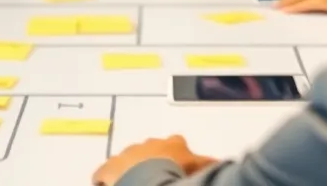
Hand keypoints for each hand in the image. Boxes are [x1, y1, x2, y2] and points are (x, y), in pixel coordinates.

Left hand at [92, 135, 217, 185]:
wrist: (149, 183)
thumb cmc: (174, 175)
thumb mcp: (196, 168)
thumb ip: (207, 164)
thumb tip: (222, 162)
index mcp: (172, 145)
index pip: (177, 146)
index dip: (177, 159)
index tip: (176, 169)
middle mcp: (149, 144)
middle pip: (150, 151)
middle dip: (151, 164)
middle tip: (155, 182)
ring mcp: (128, 155)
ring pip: (127, 161)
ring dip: (130, 172)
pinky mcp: (109, 168)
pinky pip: (103, 175)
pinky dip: (106, 181)